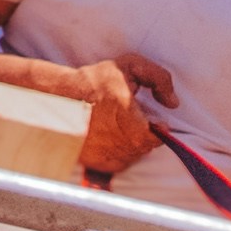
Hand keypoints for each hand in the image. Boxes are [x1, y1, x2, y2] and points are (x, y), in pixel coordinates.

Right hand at [29, 52, 177, 179]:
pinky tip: (107, 137)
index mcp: (132, 122)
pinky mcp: (96, 164)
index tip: (146, 117)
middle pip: (146, 146)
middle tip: (126, 118)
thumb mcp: (130, 66)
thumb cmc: (95, 81)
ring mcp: (108, 157)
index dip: (155, 126)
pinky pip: (117, 163)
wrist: (58, 98)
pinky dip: (116, 152)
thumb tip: (172, 103)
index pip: (158, 136)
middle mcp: (122, 144)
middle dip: (141, 132)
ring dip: (130, 143)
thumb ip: (159, 79)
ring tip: (115, 126)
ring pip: (133, 156)